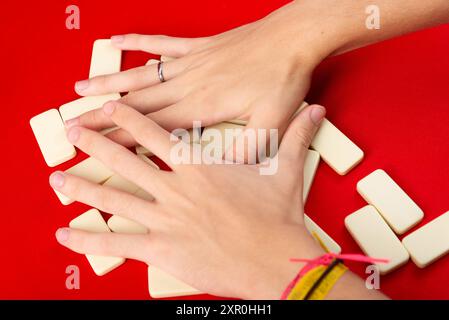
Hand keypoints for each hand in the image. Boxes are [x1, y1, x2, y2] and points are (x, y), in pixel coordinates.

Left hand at [51, 101, 326, 298]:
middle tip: (71, 132)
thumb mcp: (286, 170)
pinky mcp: (162, 249)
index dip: (130, 120)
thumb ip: (295, 136)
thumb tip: (317, 110)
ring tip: (57, 179)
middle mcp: (176, 189)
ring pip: (115, 199)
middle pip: (126, 162)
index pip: (156, 135)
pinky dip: (89, 240)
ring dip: (84, 187)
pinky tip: (65, 236)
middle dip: (96, 144)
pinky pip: (119, 243)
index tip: (109, 109)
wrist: (276, 261)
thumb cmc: (277, 217)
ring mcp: (166, 219)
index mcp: (200, 168)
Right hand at [69, 1, 329, 148]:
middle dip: (102, 116)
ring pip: (141, 75)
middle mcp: (188, 84)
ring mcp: (190, 62)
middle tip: (73, 123)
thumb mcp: (271, 122)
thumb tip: (229, 174)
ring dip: (109, 83)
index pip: (152, 127)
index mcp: (202, 106)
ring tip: (80, 89)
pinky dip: (137, 42)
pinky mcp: (197, 46)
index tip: (94, 146)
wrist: (293, 39)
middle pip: (136, 104)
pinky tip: (116, 40)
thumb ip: (248, 149)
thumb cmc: (283, 80)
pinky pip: (161, 43)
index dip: (120, 139)